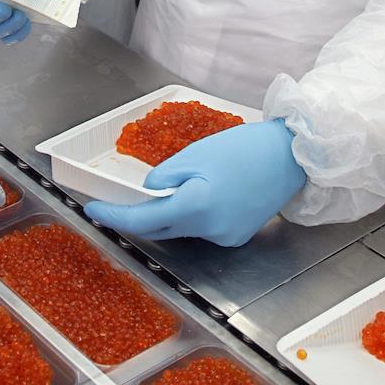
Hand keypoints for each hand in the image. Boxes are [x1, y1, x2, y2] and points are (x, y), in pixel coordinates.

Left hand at [84, 120, 305, 246]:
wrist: (291, 156)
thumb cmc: (245, 147)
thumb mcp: (194, 154)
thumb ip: (165, 177)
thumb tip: (149, 194)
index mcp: (196, 207)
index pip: (143, 220)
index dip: (114, 217)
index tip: (93, 211)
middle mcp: (210, 230)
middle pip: (160, 230)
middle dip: (138, 216)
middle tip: (118, 200)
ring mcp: (225, 237)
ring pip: (181, 229)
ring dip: (168, 213)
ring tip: (177, 184)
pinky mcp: (236, 237)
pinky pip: (201, 229)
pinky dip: (190, 215)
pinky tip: (201, 193)